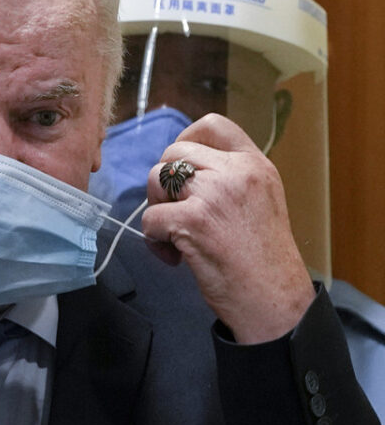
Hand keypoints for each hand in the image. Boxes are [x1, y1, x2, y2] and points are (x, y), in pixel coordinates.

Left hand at [141, 114, 314, 343]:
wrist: (274, 299)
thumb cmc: (262, 258)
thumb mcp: (259, 200)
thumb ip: (227, 177)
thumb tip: (180, 167)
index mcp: (254, 164)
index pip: (211, 125)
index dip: (186, 139)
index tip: (181, 167)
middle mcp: (236, 172)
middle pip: (174, 152)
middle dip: (165, 182)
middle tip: (176, 211)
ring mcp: (213, 194)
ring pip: (156, 178)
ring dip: (157, 207)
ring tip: (175, 235)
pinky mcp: (192, 220)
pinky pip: (150, 218)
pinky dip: (154, 240)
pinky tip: (175, 256)